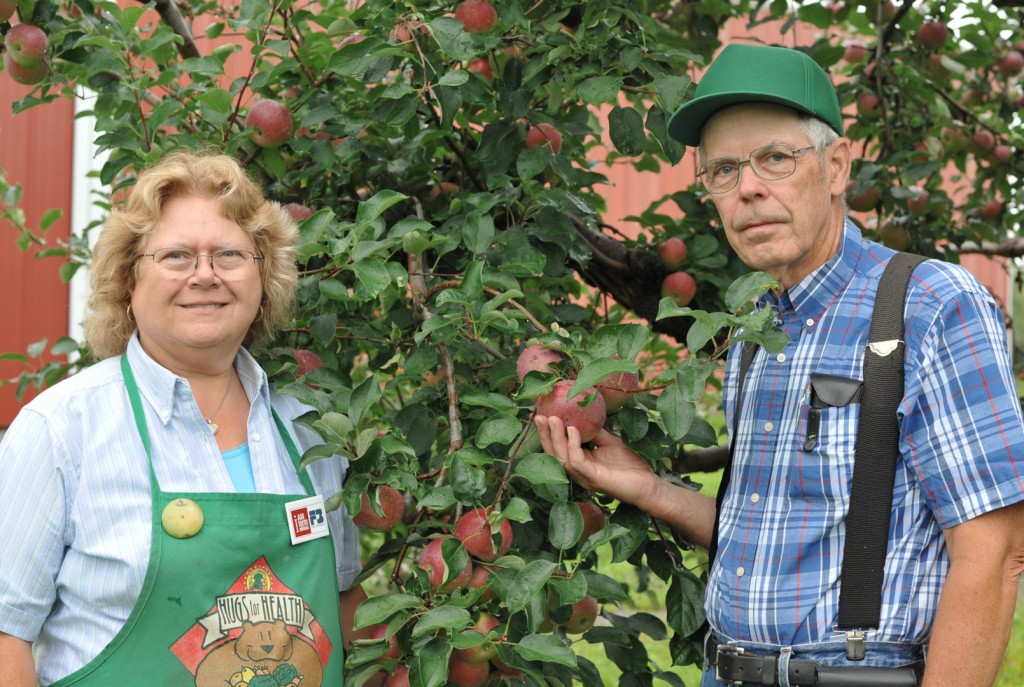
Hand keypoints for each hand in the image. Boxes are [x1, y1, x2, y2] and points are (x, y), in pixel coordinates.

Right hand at [533, 414, 659, 508]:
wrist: (648, 485)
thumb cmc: (630, 466)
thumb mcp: (609, 442)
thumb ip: (595, 432)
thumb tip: (583, 413)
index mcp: (579, 462)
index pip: (557, 448)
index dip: (547, 433)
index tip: (541, 414)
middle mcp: (577, 471)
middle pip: (553, 453)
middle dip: (545, 434)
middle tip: (539, 416)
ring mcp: (583, 476)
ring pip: (561, 457)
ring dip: (555, 438)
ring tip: (553, 419)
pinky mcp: (593, 479)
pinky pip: (577, 461)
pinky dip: (572, 445)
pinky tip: (573, 430)